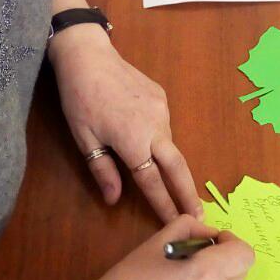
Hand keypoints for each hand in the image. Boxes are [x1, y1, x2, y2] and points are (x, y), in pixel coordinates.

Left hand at [49, 25, 201, 222]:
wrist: (88, 56)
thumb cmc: (79, 100)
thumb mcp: (85, 140)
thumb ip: (103, 170)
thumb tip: (115, 200)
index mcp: (133, 141)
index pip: (153, 182)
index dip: (165, 205)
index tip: (177, 223)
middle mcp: (154, 127)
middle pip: (178, 167)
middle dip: (189, 193)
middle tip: (200, 216)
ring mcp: (161, 110)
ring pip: (170, 146)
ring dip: (172, 166)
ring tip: (173, 185)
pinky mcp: (161, 98)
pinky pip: (164, 127)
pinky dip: (161, 142)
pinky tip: (151, 144)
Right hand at [83, 215, 254, 279]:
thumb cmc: (131, 279)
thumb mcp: (158, 241)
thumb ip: (190, 228)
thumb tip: (210, 236)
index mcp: (206, 274)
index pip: (244, 254)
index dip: (231, 242)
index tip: (210, 242)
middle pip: (240, 271)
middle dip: (223, 258)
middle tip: (193, 257)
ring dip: (215, 278)